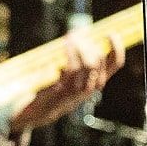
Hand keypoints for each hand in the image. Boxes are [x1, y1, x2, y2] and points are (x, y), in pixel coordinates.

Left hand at [8, 33, 124, 133]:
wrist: (30, 113)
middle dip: (88, 46)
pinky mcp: (57, 96)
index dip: (116, 48)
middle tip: (75, 34)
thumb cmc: (48, 87)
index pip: (114, 65)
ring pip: (85, 70)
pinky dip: (68, 59)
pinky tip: (61, 50)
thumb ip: (74, 57)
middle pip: (97, 66)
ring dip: (78, 50)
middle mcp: (86, 91)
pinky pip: (67, 76)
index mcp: (92, 83)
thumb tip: (80, 32)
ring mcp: (73, 96)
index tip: (111, 32)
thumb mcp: (65, 72)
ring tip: (68, 39)